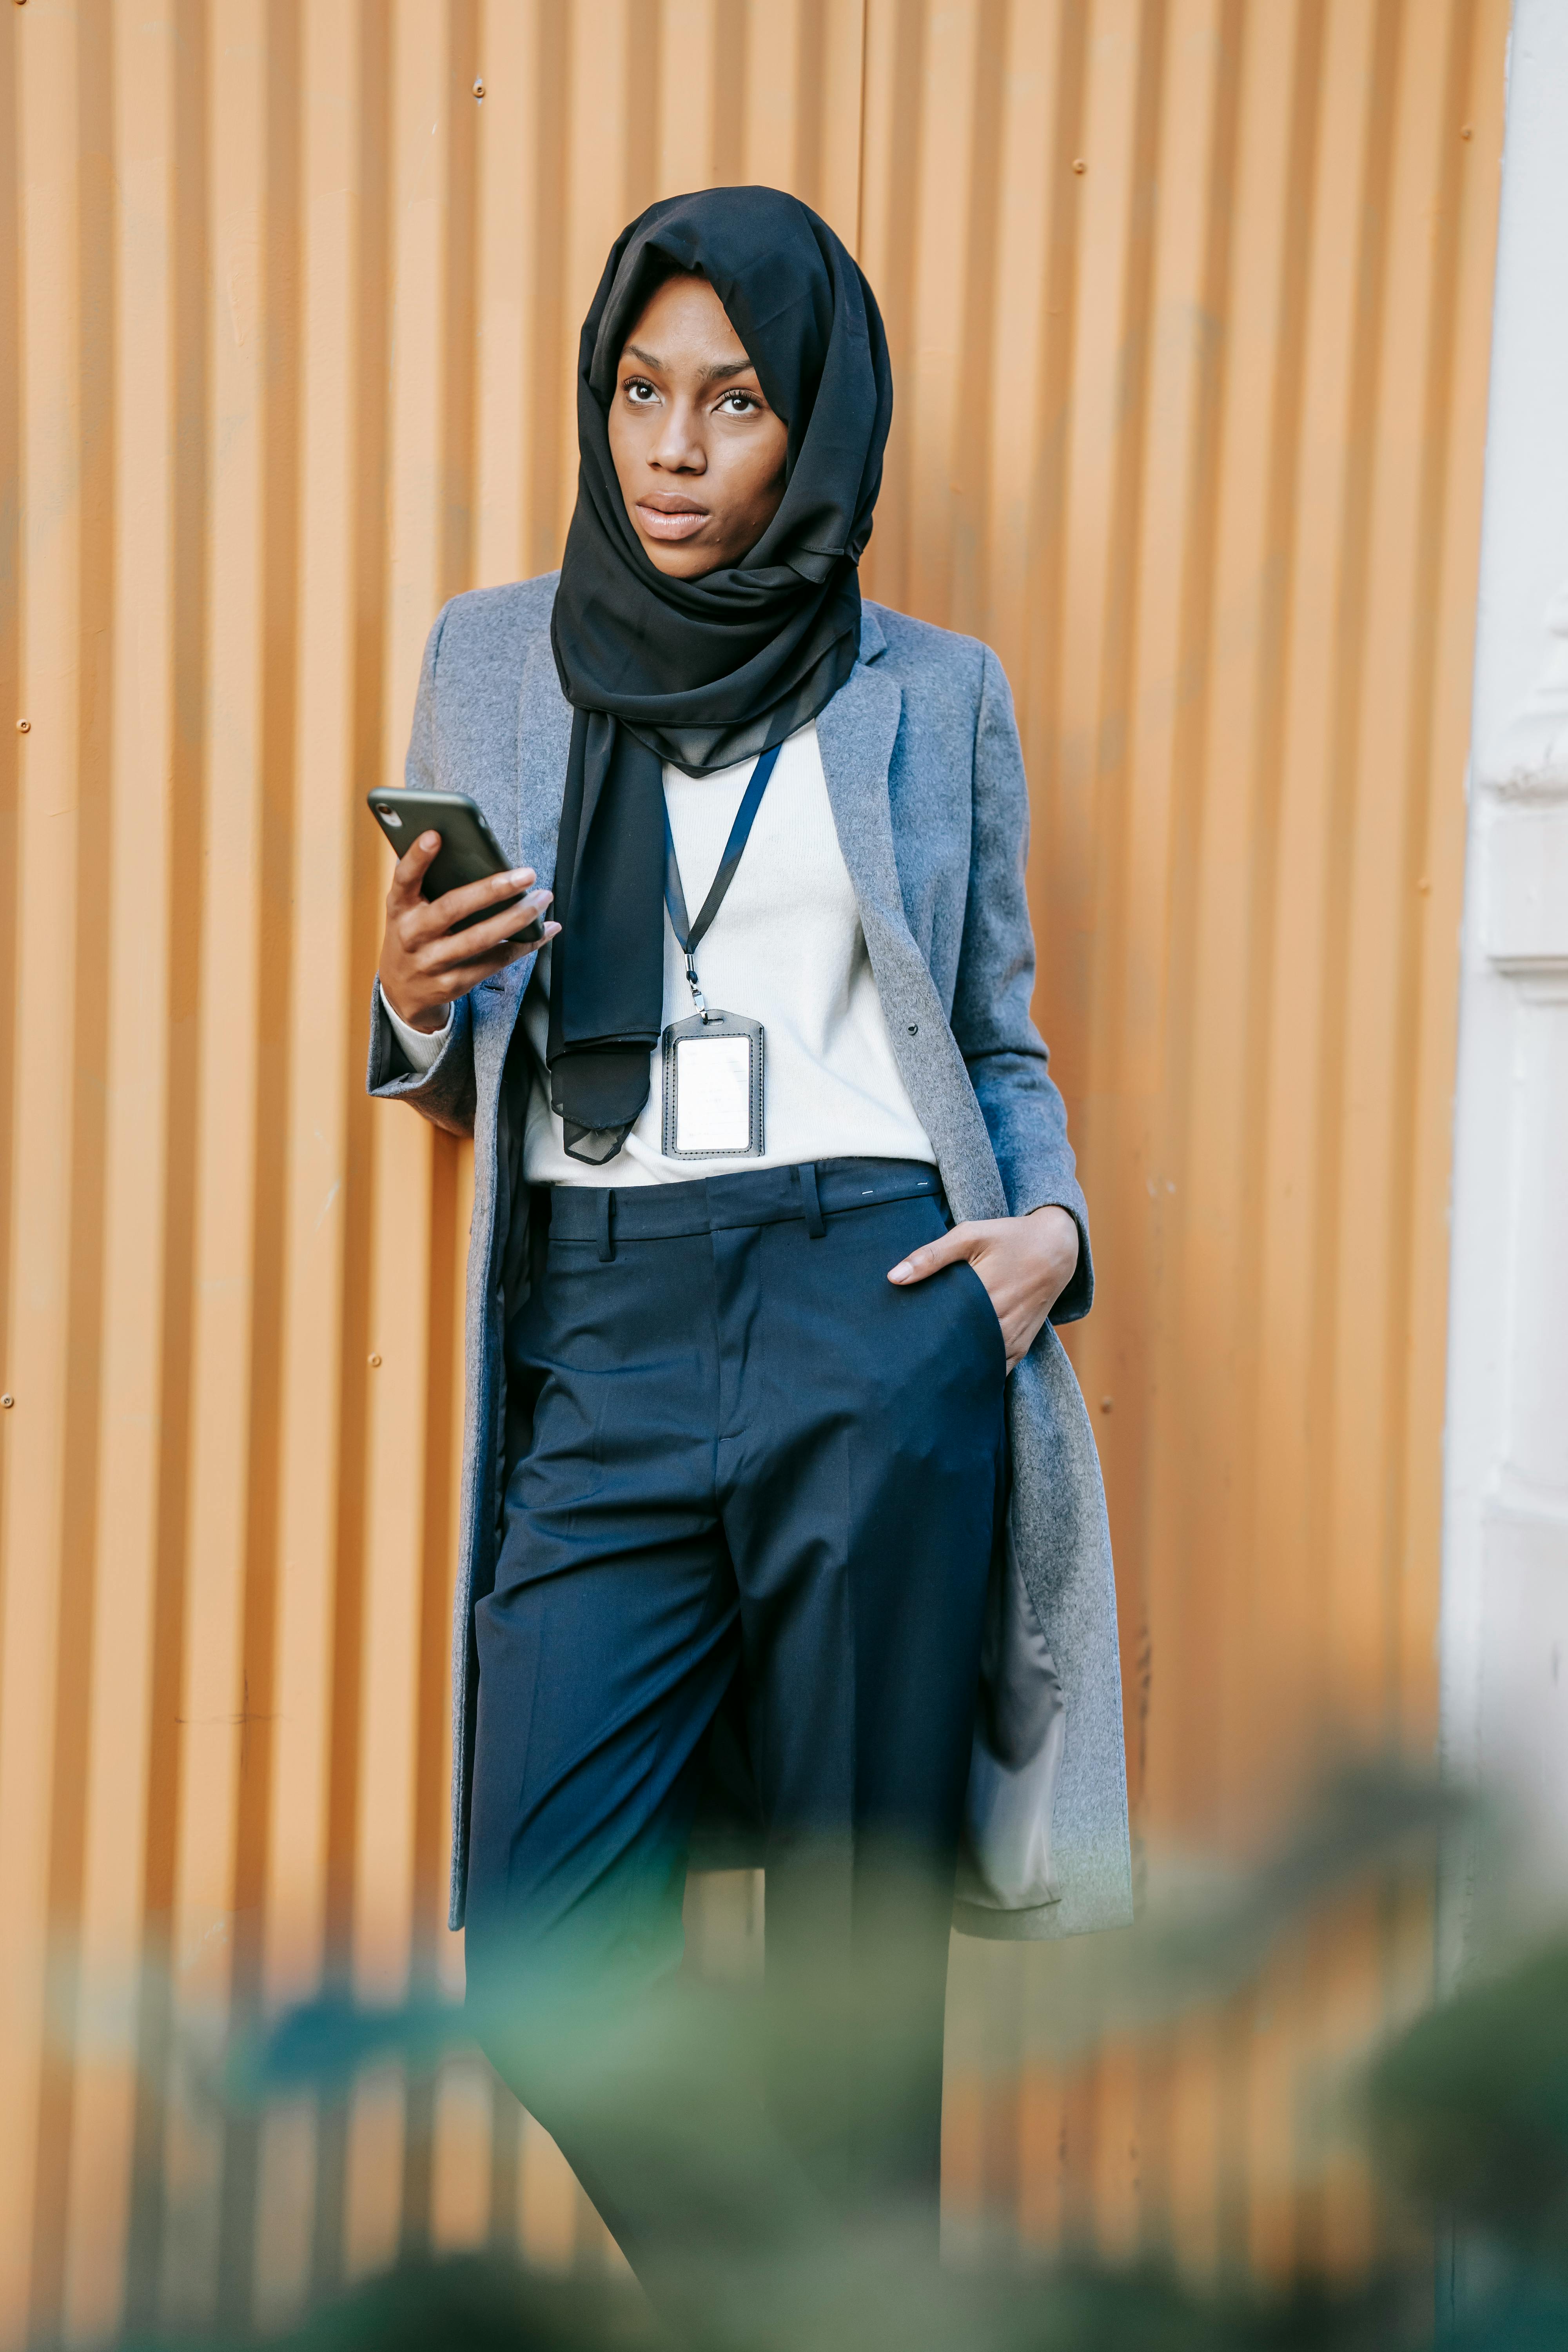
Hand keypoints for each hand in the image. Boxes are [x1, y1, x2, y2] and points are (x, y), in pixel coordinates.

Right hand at [378, 832, 558, 1032]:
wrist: (402, 991)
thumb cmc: (414, 935)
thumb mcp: (408, 910)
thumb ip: (428, 883)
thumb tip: (471, 850)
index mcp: (399, 908)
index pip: (404, 878)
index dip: (417, 857)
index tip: (435, 835)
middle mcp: (412, 935)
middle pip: (453, 908)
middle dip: (493, 889)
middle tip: (526, 874)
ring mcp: (432, 962)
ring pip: (480, 938)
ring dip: (517, 918)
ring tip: (542, 899)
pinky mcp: (453, 984)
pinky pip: (494, 962)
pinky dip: (523, 945)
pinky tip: (543, 931)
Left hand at [887, 1205, 1079, 1372]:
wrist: (1057, 1248)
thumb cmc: (1009, 1237)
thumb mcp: (971, 1234)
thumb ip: (932, 1256)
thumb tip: (893, 1278)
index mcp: (985, 1291)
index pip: (943, 1324)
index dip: (919, 1336)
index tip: (896, 1343)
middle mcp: (1001, 1319)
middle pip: (958, 1348)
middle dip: (931, 1355)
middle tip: (901, 1361)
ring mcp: (1013, 1337)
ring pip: (977, 1364)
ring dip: (952, 1367)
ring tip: (921, 1373)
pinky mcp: (1021, 1346)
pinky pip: (997, 1370)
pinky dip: (977, 1373)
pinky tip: (953, 1375)